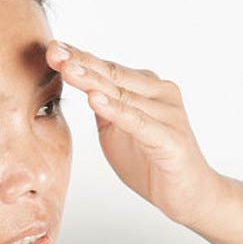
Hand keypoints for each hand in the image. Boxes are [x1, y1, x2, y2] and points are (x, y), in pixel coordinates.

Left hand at [46, 40, 227, 228]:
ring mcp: (168, 114)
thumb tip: (75, 86)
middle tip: (54, 51)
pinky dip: (116, 111)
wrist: (191, 195)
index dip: (79, 57)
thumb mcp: (116, 131)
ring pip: (123, 94)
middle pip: (113, 74)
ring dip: (93, 82)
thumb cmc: (153, 162)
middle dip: (81, 62)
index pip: (107, 68)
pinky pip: (139, 123)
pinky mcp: (172, 139)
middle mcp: (161, 94)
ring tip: (68, 70)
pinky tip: (96, 101)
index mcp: (147, 89)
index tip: (51, 48)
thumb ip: (102, 108)